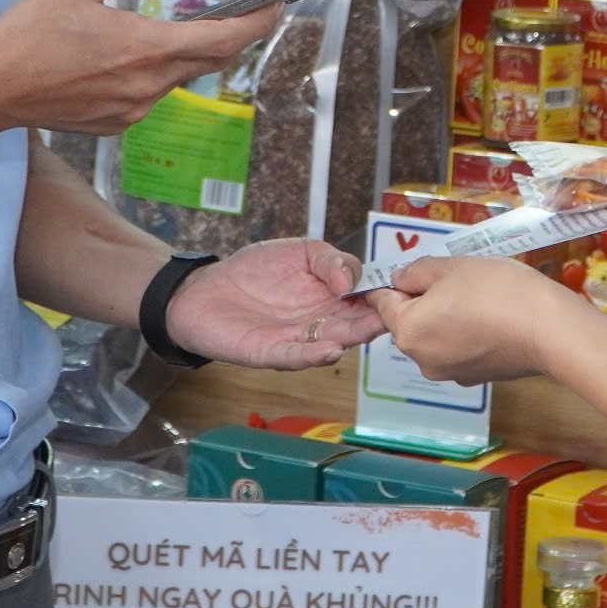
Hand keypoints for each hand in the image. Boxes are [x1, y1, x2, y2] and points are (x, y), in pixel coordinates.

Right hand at [0, 0, 279, 136]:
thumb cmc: (31, 31)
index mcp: (148, 48)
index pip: (225, 39)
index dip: (257, 23)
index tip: (275, 8)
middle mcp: (150, 85)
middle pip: (209, 61)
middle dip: (230, 37)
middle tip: (239, 14)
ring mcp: (134, 110)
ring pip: (178, 77)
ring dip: (184, 53)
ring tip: (172, 28)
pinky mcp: (116, 124)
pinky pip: (150, 94)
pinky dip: (153, 72)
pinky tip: (125, 55)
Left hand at [166, 238, 385, 369]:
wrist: (204, 290)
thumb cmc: (254, 271)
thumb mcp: (300, 251)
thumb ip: (331, 260)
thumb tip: (351, 280)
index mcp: (332, 299)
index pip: (365, 299)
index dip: (383, 294)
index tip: (402, 287)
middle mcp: (320, 323)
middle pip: (353, 324)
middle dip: (374, 319)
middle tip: (396, 311)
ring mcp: (297, 340)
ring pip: (330, 343)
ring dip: (350, 338)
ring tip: (371, 329)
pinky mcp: (269, 353)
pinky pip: (294, 356)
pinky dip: (313, 355)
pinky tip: (330, 350)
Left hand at [367, 257, 575, 385]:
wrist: (549, 330)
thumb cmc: (497, 291)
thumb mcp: (451, 267)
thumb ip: (416, 272)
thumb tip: (399, 279)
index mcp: (408, 331)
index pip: (382, 303)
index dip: (393, 282)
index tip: (412, 269)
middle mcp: (421, 359)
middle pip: (409, 322)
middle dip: (424, 299)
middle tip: (455, 277)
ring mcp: (449, 372)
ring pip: (434, 336)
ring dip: (446, 316)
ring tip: (478, 296)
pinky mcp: (475, 377)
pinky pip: (458, 349)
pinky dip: (466, 333)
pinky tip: (491, 317)